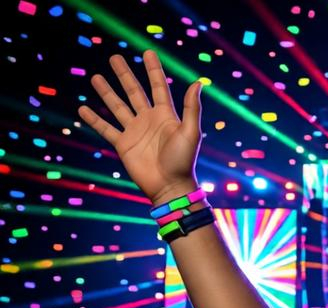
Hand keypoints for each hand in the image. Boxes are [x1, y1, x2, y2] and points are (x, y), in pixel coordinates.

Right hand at [78, 51, 201, 205]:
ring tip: (96, 77)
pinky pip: (106, 129)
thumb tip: (197, 83)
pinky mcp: (123, 144)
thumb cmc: (184, 161)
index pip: (158, 86)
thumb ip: (192, 108)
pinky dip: (94, 119)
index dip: (153, 70)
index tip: (148, 52)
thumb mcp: (191, 132)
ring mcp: (135, 131)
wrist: (170, 186)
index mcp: (166, 115)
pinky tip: (83, 108)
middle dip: (124, 74)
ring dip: (106, 92)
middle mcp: (149, 120)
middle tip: (114, 57)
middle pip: (134, 91)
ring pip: (117, 106)